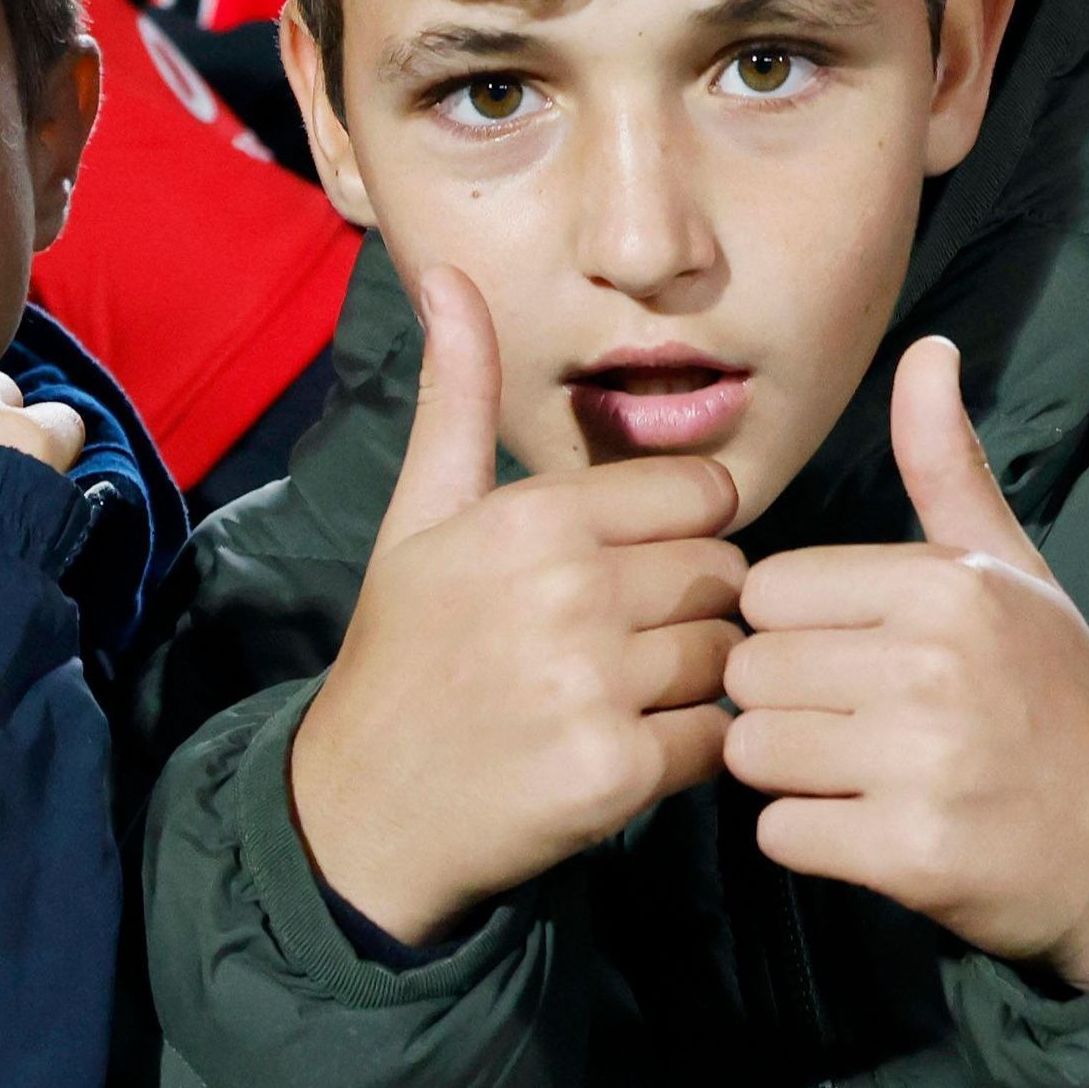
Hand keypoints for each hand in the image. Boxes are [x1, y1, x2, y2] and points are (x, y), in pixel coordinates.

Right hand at [285, 265, 753, 945]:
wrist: (360, 810)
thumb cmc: (403, 655)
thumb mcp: (418, 518)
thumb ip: (456, 398)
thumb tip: (447, 277)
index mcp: (532, 516)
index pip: (702, 496)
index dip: (674, 540)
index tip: (620, 579)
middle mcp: (567, 590)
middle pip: (724, 577)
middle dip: (686, 613)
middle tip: (613, 652)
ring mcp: (593, 684)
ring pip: (728, 657)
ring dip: (689, 686)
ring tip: (613, 702)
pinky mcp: (615, 772)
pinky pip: (713, 741)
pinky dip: (680, 756)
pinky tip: (616, 755)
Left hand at [723, 338, 1088, 990]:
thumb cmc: (1042, 691)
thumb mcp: (1007, 569)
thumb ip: (945, 465)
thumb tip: (928, 350)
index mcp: (945, 586)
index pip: (767, 593)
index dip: (795, 630)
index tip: (854, 656)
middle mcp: (933, 666)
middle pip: (749, 672)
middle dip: (784, 703)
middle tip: (858, 724)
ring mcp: (923, 762)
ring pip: (751, 751)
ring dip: (789, 773)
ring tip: (864, 772)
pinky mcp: (910, 851)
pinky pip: (778, 833)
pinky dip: (809, 839)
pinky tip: (871, 827)